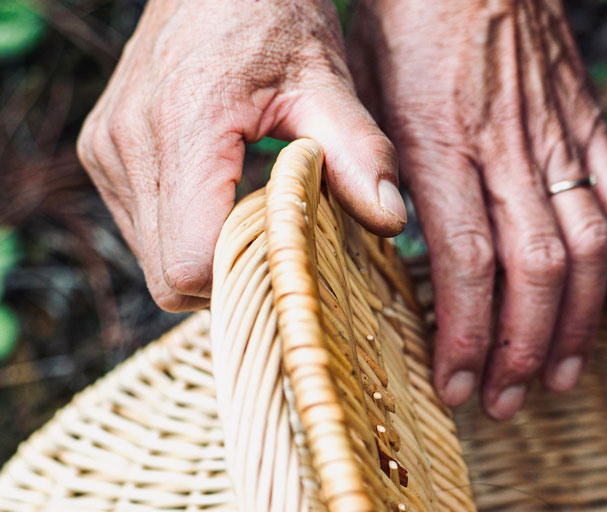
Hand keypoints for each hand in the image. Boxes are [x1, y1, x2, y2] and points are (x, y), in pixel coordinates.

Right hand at [77, 0, 405, 311]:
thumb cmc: (276, 19)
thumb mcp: (328, 83)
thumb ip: (359, 154)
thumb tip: (391, 219)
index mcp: (184, 128)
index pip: (190, 263)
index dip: (245, 278)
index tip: (292, 261)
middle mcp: (130, 143)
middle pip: (171, 277)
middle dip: (232, 275)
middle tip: (284, 243)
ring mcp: (108, 150)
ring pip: (155, 260)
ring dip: (210, 253)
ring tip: (257, 208)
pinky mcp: (104, 151)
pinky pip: (144, 230)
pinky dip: (190, 228)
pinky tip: (228, 192)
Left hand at [349, 0, 606, 419]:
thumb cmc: (401, 24)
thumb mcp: (361, 92)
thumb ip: (371, 173)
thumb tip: (377, 252)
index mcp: (440, 143)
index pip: (466, 261)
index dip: (469, 335)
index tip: (458, 386)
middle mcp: (506, 148)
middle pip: (536, 269)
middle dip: (523, 348)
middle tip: (507, 401)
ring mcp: (557, 137)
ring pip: (587, 247)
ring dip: (577, 324)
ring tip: (558, 377)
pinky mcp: (588, 124)